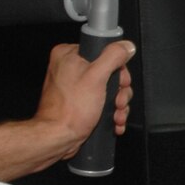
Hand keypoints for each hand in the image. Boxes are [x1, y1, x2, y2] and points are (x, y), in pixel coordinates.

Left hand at [35, 40, 134, 155]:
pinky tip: (114, 121)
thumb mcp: (97, 77)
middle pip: (109, 73)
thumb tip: (126, 47)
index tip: (119, 82)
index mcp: (68, 55)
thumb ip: (113, 57)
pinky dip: (110, 112)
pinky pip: (100, 102)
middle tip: (117, 102)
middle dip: (119, 92)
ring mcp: (73, 87)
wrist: (58, 138)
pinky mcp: (78, 103)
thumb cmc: (70, 111)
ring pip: (107, 90)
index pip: (103, 53)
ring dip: (117, 105)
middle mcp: (69, 68)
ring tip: (116, 116)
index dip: (117, 69)